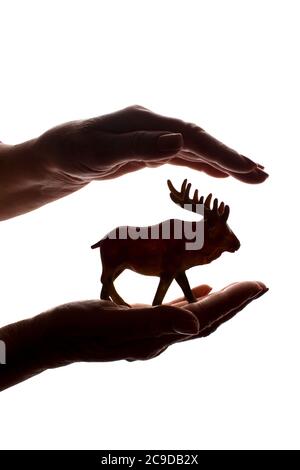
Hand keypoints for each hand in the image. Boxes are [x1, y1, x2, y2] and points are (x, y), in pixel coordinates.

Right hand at [0, 280, 266, 390]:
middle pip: (208, 321)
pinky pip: (176, 315)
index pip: (207, 317)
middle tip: (259, 287)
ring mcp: (150, 334)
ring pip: (196, 318)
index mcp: (158, 336)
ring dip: (220, 303)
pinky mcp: (138, 326)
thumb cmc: (77, 327)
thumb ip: (155, 321)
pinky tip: (200, 292)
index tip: (259, 285)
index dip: (234, 301)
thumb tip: (197, 324)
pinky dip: (194, 302)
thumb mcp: (113, 320)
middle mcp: (160, 338)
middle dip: (236, 303)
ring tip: (238, 289)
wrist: (51, 338)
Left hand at [36, 105, 267, 187]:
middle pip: (200, 140)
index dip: (221, 154)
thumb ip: (139, 147)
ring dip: (223, 162)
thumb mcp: (100, 152)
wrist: (55, 157)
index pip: (191, 137)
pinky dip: (203, 164)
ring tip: (251, 175)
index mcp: (145, 122)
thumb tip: (179, 141)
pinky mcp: (148, 150)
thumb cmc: (71, 153)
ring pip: (195, 149)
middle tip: (262, 175)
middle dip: (231, 157)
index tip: (246, 170)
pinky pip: (183, 156)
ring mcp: (152, 137)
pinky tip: (218, 173)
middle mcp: (153, 125)